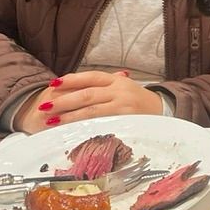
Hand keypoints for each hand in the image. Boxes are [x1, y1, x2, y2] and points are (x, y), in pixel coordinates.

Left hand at [15, 71, 163, 131]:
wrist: (164, 111)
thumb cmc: (138, 101)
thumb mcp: (123, 87)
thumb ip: (103, 86)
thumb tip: (72, 86)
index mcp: (117, 80)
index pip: (91, 77)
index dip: (71, 80)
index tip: (53, 84)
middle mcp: (120, 90)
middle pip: (86, 94)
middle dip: (63, 101)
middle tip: (44, 106)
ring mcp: (123, 107)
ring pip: (91, 111)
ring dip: (69, 116)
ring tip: (52, 121)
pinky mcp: (125, 122)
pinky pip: (101, 125)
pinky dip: (84, 128)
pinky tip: (72, 132)